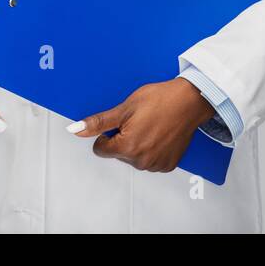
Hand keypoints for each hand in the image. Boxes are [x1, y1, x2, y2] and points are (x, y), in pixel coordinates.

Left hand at [68, 78, 214, 172]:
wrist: (189, 101)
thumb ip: (99, 123)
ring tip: (150, 126)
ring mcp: (155, 165)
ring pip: (133, 158)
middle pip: (117, 154)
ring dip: (137, 145)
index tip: (121, 123)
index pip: (100, 149)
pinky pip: (150, 161)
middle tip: (138, 121)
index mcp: (127, 147)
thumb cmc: (160, 100)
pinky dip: (151, 150)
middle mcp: (141, 161)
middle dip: (122, 139)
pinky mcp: (167, 165)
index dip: (107, 134)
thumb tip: (75, 129)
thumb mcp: (124, 108)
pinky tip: (159, 135)